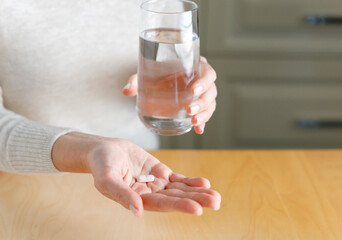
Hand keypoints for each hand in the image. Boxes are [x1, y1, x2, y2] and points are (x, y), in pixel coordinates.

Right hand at [52, 132, 220, 216]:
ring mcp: (157, 184)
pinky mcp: (161, 172)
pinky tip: (204, 183)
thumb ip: (122, 194)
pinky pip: (179, 179)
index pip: (162, 204)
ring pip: (181, 190)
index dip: (179, 206)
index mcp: (138, 199)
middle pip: (176, 199)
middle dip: (196, 200)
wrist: (104, 150)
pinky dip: (191, 181)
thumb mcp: (107, 179)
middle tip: (215, 202)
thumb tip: (138, 212)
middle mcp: (150, 194)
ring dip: (198, 193)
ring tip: (215, 196)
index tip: (197, 209)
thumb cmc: (101, 164)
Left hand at [123, 56, 216, 134]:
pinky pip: (206, 114)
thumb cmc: (156, 73)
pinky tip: (199, 130)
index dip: (204, 81)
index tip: (192, 89)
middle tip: (189, 110)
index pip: (208, 72)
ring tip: (193, 121)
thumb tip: (126, 91)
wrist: (158, 79)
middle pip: (211, 90)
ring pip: (210, 104)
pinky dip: (203, 122)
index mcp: (195, 66)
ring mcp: (203, 94)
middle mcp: (202, 80)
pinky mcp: (199, 105)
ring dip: (204, 114)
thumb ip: (136, 80)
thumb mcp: (146, 74)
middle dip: (202, 102)